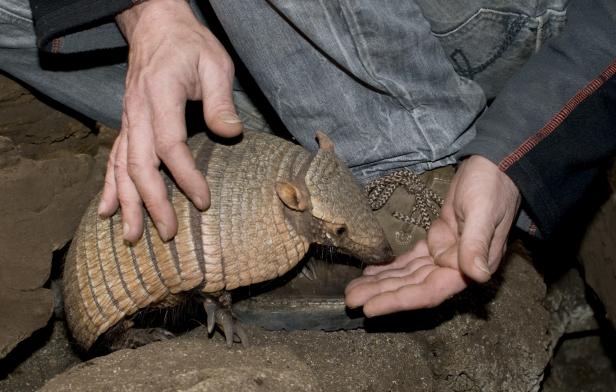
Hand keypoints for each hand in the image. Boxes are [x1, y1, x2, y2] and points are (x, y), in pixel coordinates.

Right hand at [98, 0, 242, 241]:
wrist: (155, 25)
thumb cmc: (189, 44)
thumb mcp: (215, 64)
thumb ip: (221, 100)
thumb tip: (231, 134)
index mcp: (160, 95)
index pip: (169, 145)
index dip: (185, 176)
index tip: (203, 201)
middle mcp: (138, 112)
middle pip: (140, 165)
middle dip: (152, 203)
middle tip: (168, 233)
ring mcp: (128, 119)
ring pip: (122, 168)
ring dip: (127, 204)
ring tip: (131, 237)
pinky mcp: (128, 124)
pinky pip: (115, 160)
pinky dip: (110, 187)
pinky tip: (106, 211)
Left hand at [345, 155, 520, 315]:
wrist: (495, 166)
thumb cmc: (492, 187)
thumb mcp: (484, 212)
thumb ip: (477, 244)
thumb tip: (476, 275)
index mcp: (469, 266)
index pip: (428, 292)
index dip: (398, 301)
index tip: (370, 309)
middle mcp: (456, 267)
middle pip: (412, 286)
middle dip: (381, 294)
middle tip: (350, 300)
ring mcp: (445, 255)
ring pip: (407, 275)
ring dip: (381, 283)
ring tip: (353, 290)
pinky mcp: (437, 241)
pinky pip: (410, 259)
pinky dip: (390, 267)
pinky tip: (370, 272)